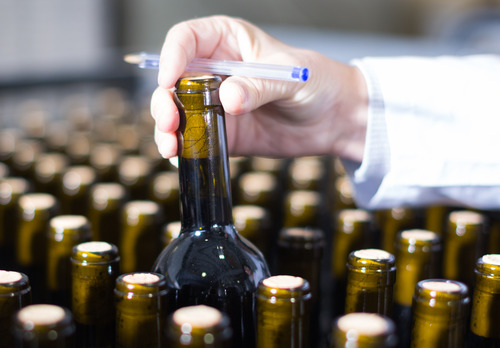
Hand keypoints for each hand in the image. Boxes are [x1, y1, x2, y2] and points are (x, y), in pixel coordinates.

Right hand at [150, 15, 368, 161]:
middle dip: (164, 100)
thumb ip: (260, 86)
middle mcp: (214, 71)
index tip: (169, 78)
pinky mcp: (220, 133)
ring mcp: (213, 104)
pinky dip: (182, 150)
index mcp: (227, 41)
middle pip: (172, 79)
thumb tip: (229, 97)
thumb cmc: (318, 82)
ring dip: (166, 129)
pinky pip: (192, 140)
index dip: (172, 56)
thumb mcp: (292, 77)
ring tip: (171, 145)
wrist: (335, 120)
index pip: (186, 39)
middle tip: (170, 120)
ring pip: (176, 112)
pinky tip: (181, 157)